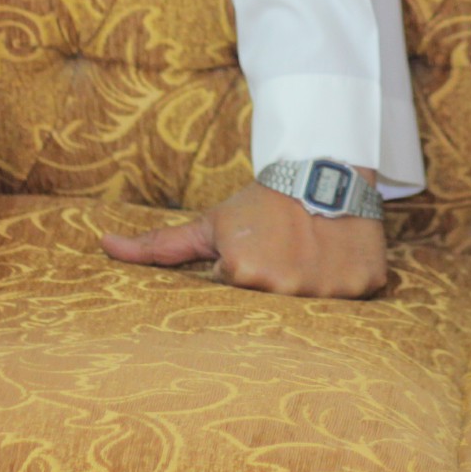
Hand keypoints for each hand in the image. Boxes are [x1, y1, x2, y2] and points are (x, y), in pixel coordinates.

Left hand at [101, 173, 387, 298]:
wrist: (325, 164)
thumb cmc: (262, 201)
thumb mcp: (211, 224)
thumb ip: (160, 244)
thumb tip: (104, 246)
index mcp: (243, 275)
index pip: (240, 299)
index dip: (248, 277)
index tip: (259, 253)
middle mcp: (285, 289)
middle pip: (276, 308)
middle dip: (279, 285)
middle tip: (286, 254)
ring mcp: (329, 290)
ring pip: (316, 306)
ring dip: (313, 284)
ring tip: (312, 252)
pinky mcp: (365, 285)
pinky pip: (356, 298)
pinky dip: (348, 280)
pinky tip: (339, 255)